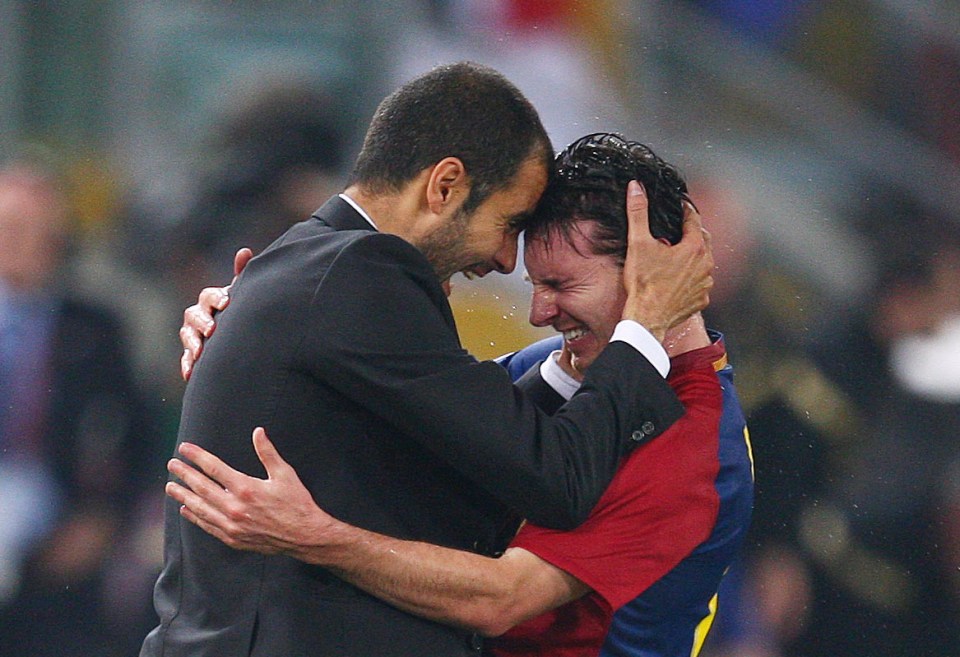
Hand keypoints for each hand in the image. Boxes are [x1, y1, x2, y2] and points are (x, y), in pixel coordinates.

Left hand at [166, 427, 339, 558]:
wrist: (304, 536)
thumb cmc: (297, 503)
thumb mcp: (285, 474)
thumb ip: (268, 453)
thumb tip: (258, 432)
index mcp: (246, 488)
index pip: (214, 468)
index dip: (197, 457)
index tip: (185, 449)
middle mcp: (235, 508)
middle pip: (202, 488)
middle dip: (185, 474)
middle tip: (172, 465)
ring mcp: (232, 526)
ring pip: (200, 508)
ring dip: (184, 496)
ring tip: (171, 486)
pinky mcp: (233, 539)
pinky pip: (208, 526)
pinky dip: (195, 517)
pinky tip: (186, 509)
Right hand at [179, 247, 253, 380]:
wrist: (241, 339)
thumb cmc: (243, 312)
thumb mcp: (245, 296)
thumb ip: (243, 276)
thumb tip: (244, 251)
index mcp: (213, 301)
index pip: (209, 296)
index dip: (216, 298)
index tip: (227, 302)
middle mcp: (200, 316)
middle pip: (193, 315)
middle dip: (202, 321)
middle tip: (212, 329)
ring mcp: (195, 336)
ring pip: (187, 336)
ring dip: (192, 342)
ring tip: (200, 351)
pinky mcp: (194, 356)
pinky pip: (186, 360)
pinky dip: (187, 365)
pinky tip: (190, 373)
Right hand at [620, 181, 712, 341]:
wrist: (646, 318)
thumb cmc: (643, 283)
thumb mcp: (638, 243)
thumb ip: (638, 212)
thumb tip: (636, 187)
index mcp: (694, 247)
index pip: (694, 220)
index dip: (685, 211)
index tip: (679, 206)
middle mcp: (706, 264)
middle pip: (702, 240)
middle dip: (691, 233)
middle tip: (677, 230)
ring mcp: (705, 284)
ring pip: (703, 262)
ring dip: (692, 257)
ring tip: (674, 256)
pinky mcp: (701, 300)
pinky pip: (700, 283)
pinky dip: (691, 278)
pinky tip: (676, 279)